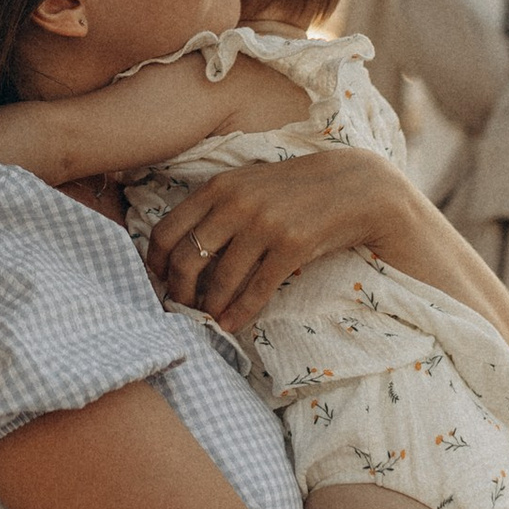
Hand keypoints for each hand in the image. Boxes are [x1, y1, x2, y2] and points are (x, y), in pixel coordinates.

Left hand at [143, 149, 398, 333]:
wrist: (353, 186)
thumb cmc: (293, 189)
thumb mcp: (247, 185)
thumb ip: (214, 207)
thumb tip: (178, 247)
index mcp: (218, 187)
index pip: (166, 230)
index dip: (155, 263)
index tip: (159, 282)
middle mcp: (235, 203)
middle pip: (186, 259)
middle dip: (178, 291)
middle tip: (181, 306)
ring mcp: (264, 224)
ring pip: (220, 280)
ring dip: (210, 306)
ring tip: (208, 319)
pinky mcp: (291, 246)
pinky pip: (256, 289)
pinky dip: (240, 312)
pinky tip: (232, 323)